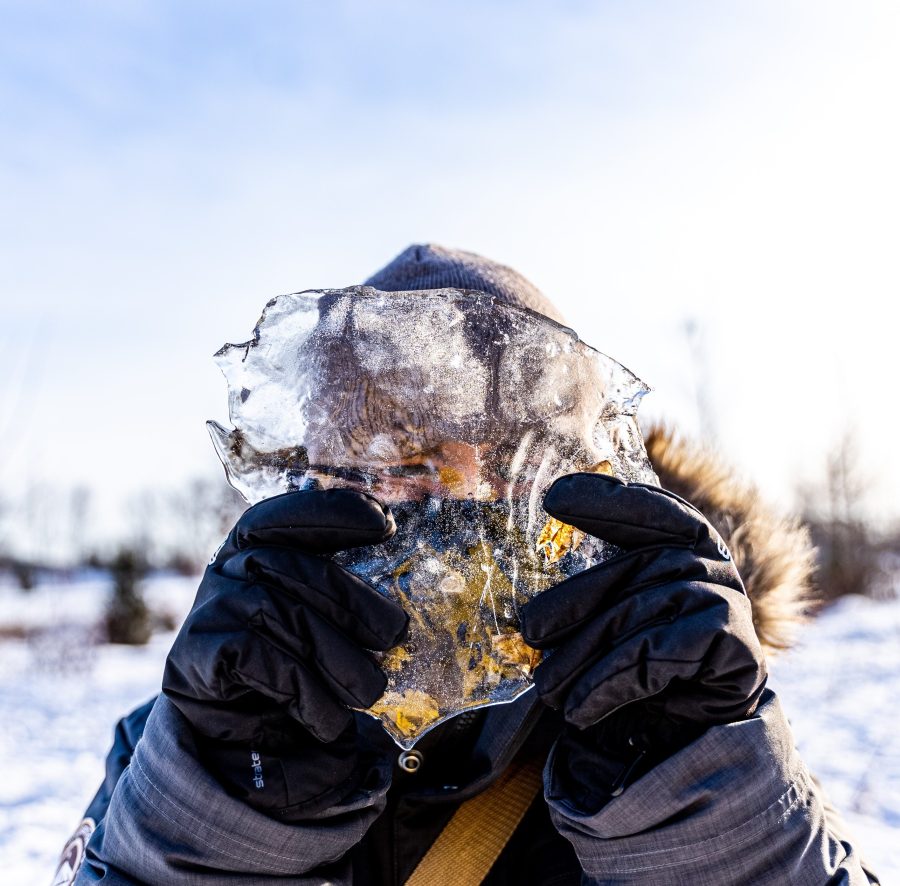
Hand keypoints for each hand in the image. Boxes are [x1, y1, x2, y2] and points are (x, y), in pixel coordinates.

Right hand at [162, 488, 406, 816]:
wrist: (240, 749)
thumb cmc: (295, 674)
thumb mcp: (323, 627)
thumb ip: (345, 603)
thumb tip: (399, 608)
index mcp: (257, 550)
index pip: (285, 517)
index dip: (331, 513)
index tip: (383, 523)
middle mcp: (227, 571)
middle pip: (290, 565)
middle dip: (351, 600)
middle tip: (395, 635)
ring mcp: (208, 610)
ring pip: (277, 611)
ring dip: (335, 656)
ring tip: (369, 690)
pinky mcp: (192, 657)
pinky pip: (255, 655)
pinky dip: (301, 688)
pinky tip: (327, 717)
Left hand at [520, 473, 766, 798]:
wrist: (694, 734)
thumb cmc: (645, 666)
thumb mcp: (616, 619)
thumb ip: (595, 593)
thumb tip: (531, 604)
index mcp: (689, 542)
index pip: (652, 511)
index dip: (608, 502)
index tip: (555, 497)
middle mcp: (714, 565)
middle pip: (640, 567)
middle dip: (577, 599)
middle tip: (530, 629)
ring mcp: (729, 603)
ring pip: (641, 616)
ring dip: (585, 655)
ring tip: (547, 688)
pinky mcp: (740, 649)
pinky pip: (658, 657)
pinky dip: (611, 682)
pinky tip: (581, 707)